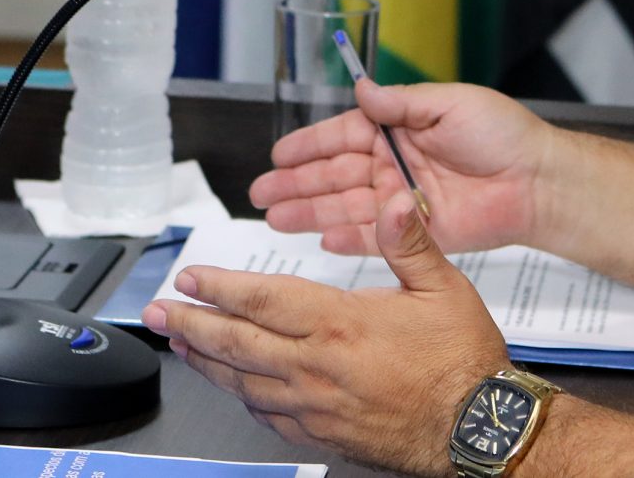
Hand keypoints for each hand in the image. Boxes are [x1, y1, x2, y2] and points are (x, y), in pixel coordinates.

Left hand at [149, 191, 508, 476]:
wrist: (476, 431)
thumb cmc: (462, 361)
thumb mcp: (444, 287)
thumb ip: (409, 242)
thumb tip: (392, 200)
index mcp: (339, 323)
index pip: (261, 300)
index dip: (218, 287)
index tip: (188, 278)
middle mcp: (316, 367)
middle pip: (236, 344)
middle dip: (190, 325)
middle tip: (156, 313)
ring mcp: (314, 406)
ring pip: (242, 382)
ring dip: (205, 361)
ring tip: (180, 345)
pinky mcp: (322, 434)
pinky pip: (267, 416)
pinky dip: (241, 396)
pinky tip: (233, 387)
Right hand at [251, 78, 552, 255]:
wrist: (537, 181)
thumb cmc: (502, 134)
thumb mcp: (449, 103)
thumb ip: (401, 104)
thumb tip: (362, 89)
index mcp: (399, 129)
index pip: (343, 135)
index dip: (310, 145)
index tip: (278, 153)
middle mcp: (393, 165)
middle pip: (335, 174)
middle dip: (296, 182)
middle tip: (261, 192)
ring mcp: (401, 202)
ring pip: (345, 207)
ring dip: (309, 211)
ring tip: (275, 217)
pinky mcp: (415, 234)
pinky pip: (373, 238)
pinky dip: (346, 239)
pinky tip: (319, 238)